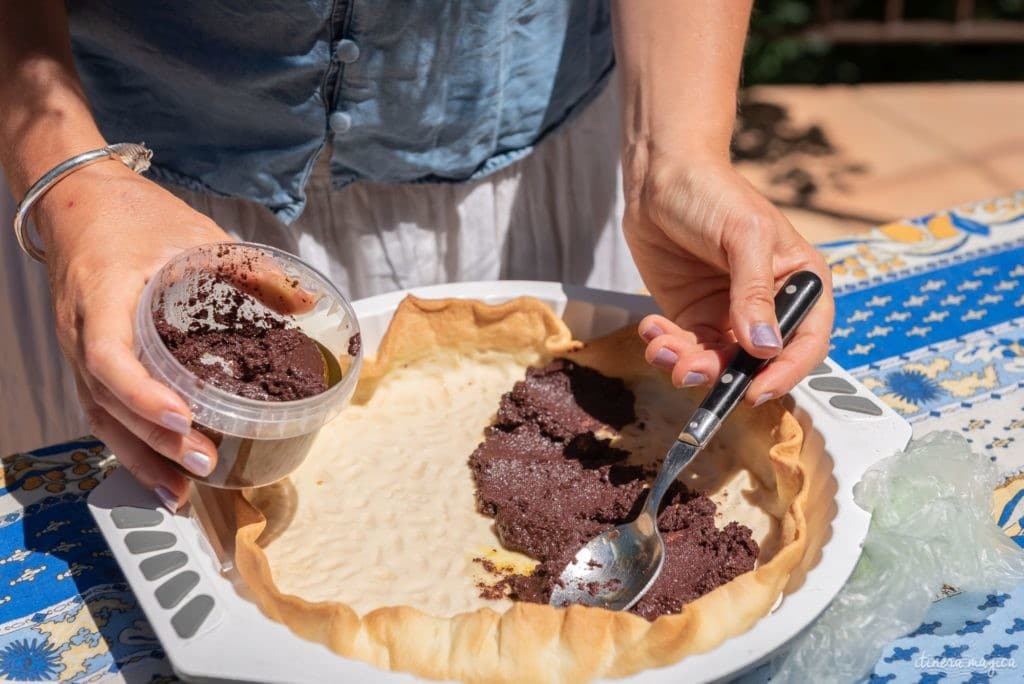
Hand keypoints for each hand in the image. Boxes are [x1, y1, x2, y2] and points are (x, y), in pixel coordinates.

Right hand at [36, 162, 230, 509]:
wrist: (80, 203)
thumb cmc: (138, 218)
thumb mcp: (197, 235)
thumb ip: (251, 269)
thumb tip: (310, 302)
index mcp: (103, 296)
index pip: (109, 357)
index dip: (141, 393)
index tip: (183, 416)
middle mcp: (82, 332)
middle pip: (107, 402)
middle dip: (154, 441)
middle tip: (205, 465)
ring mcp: (80, 352)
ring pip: (102, 418)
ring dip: (142, 459)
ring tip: (182, 494)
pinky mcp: (88, 363)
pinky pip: (103, 413)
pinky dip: (132, 448)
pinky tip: (164, 476)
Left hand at [624, 157, 833, 404]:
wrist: (658, 176)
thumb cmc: (712, 192)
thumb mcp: (743, 235)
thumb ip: (754, 292)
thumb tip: (764, 347)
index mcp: (798, 282)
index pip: (807, 340)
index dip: (786, 372)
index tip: (756, 391)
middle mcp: (768, 305)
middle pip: (757, 362)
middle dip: (723, 373)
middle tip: (689, 369)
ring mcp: (728, 314)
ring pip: (716, 361)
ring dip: (688, 364)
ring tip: (661, 346)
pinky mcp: (692, 316)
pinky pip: (686, 349)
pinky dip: (667, 349)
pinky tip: (651, 329)